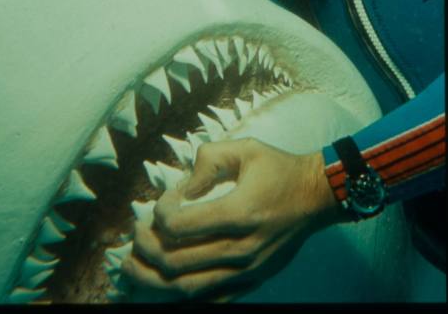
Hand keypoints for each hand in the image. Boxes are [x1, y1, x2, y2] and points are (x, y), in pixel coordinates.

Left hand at [121, 138, 344, 300]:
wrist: (316, 197)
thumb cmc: (279, 169)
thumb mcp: (246, 149)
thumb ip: (209, 159)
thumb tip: (182, 186)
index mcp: (240, 212)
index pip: (182, 224)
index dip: (161, 214)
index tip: (162, 202)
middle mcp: (242, 248)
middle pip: (178, 260)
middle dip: (146, 248)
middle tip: (136, 233)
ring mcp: (247, 271)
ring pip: (187, 288)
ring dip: (152, 280)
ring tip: (131, 267)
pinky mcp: (251, 282)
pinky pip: (211, 300)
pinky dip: (181, 299)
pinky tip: (161, 288)